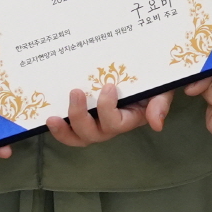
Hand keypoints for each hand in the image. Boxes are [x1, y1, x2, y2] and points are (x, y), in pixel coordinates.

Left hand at [43, 82, 168, 147]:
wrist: (143, 73)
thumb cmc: (151, 81)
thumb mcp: (161, 89)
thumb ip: (160, 104)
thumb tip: (157, 124)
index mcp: (129, 118)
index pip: (115, 122)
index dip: (107, 108)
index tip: (109, 85)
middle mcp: (110, 126)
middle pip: (92, 134)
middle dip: (80, 116)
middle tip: (75, 92)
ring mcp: (95, 124)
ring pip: (78, 138)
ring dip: (64, 131)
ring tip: (53, 118)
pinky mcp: (81, 119)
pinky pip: (69, 132)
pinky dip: (59, 130)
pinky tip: (50, 118)